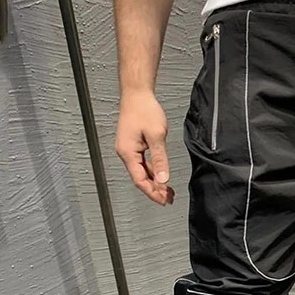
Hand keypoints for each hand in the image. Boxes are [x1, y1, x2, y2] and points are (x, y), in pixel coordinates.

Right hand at [115, 89, 174, 205]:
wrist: (137, 93)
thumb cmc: (144, 109)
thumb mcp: (156, 135)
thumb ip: (160, 159)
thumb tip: (164, 179)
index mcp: (128, 152)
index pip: (140, 180)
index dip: (152, 192)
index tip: (163, 201)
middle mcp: (126, 153)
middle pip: (140, 178)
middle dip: (155, 190)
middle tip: (169, 199)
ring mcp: (129, 150)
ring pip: (142, 172)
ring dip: (155, 182)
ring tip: (168, 192)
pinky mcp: (134, 146)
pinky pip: (143, 164)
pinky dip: (153, 172)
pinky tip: (162, 177)